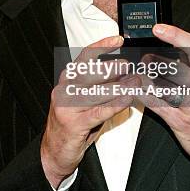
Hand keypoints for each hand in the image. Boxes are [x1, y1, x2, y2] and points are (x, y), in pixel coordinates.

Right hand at [41, 35, 139, 187]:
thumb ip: (100, 85)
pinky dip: (114, 104)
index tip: (118, 40)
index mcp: (68, 79)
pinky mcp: (74, 123)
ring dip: (119, 86)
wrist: (54, 150)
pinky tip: (127, 99)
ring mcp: (67, 106)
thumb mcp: (84, 99)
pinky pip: (98, 111)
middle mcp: (65, 89)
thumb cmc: (73, 122)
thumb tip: (125, 71)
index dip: (101, 45)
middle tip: (129, 63)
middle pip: (90, 72)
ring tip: (135, 81)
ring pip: (96, 92)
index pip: (84, 56)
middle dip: (112, 67)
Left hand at [136, 24, 189, 171]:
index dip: (175, 35)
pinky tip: (134, 89)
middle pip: (175, 67)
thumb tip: (166, 43)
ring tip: (137, 74)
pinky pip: (156, 105)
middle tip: (144, 59)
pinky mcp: (180, 121)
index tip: (158, 28)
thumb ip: (189, 61)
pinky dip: (142, 95)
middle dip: (155, 62)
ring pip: (163, 86)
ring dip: (145, 78)